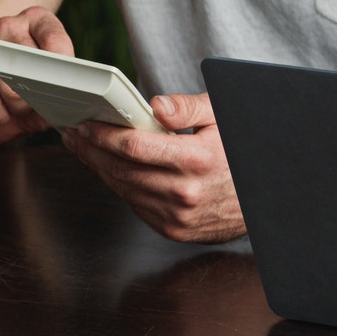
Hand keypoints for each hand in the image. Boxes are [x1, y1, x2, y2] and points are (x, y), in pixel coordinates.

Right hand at [0, 6, 72, 146]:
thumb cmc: (30, 90)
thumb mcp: (53, 87)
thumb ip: (63, 87)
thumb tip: (71, 101)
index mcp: (38, 21)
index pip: (56, 41)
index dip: (64, 71)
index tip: (67, 87)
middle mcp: (10, 25)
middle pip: (33, 66)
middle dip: (40, 94)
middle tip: (39, 103)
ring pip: (11, 88)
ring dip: (20, 108)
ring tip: (19, 108)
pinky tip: (1, 114)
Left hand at [61, 93, 244, 243]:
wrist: (261, 202)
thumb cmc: (239, 152)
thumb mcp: (223, 118)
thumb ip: (188, 108)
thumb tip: (156, 105)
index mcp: (197, 160)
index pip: (135, 146)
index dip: (104, 134)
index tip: (86, 124)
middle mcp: (185, 193)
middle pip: (122, 169)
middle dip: (93, 150)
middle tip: (75, 135)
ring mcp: (177, 216)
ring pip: (124, 189)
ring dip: (99, 169)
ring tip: (85, 150)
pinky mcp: (173, 230)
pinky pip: (135, 205)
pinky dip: (119, 186)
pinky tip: (110, 170)